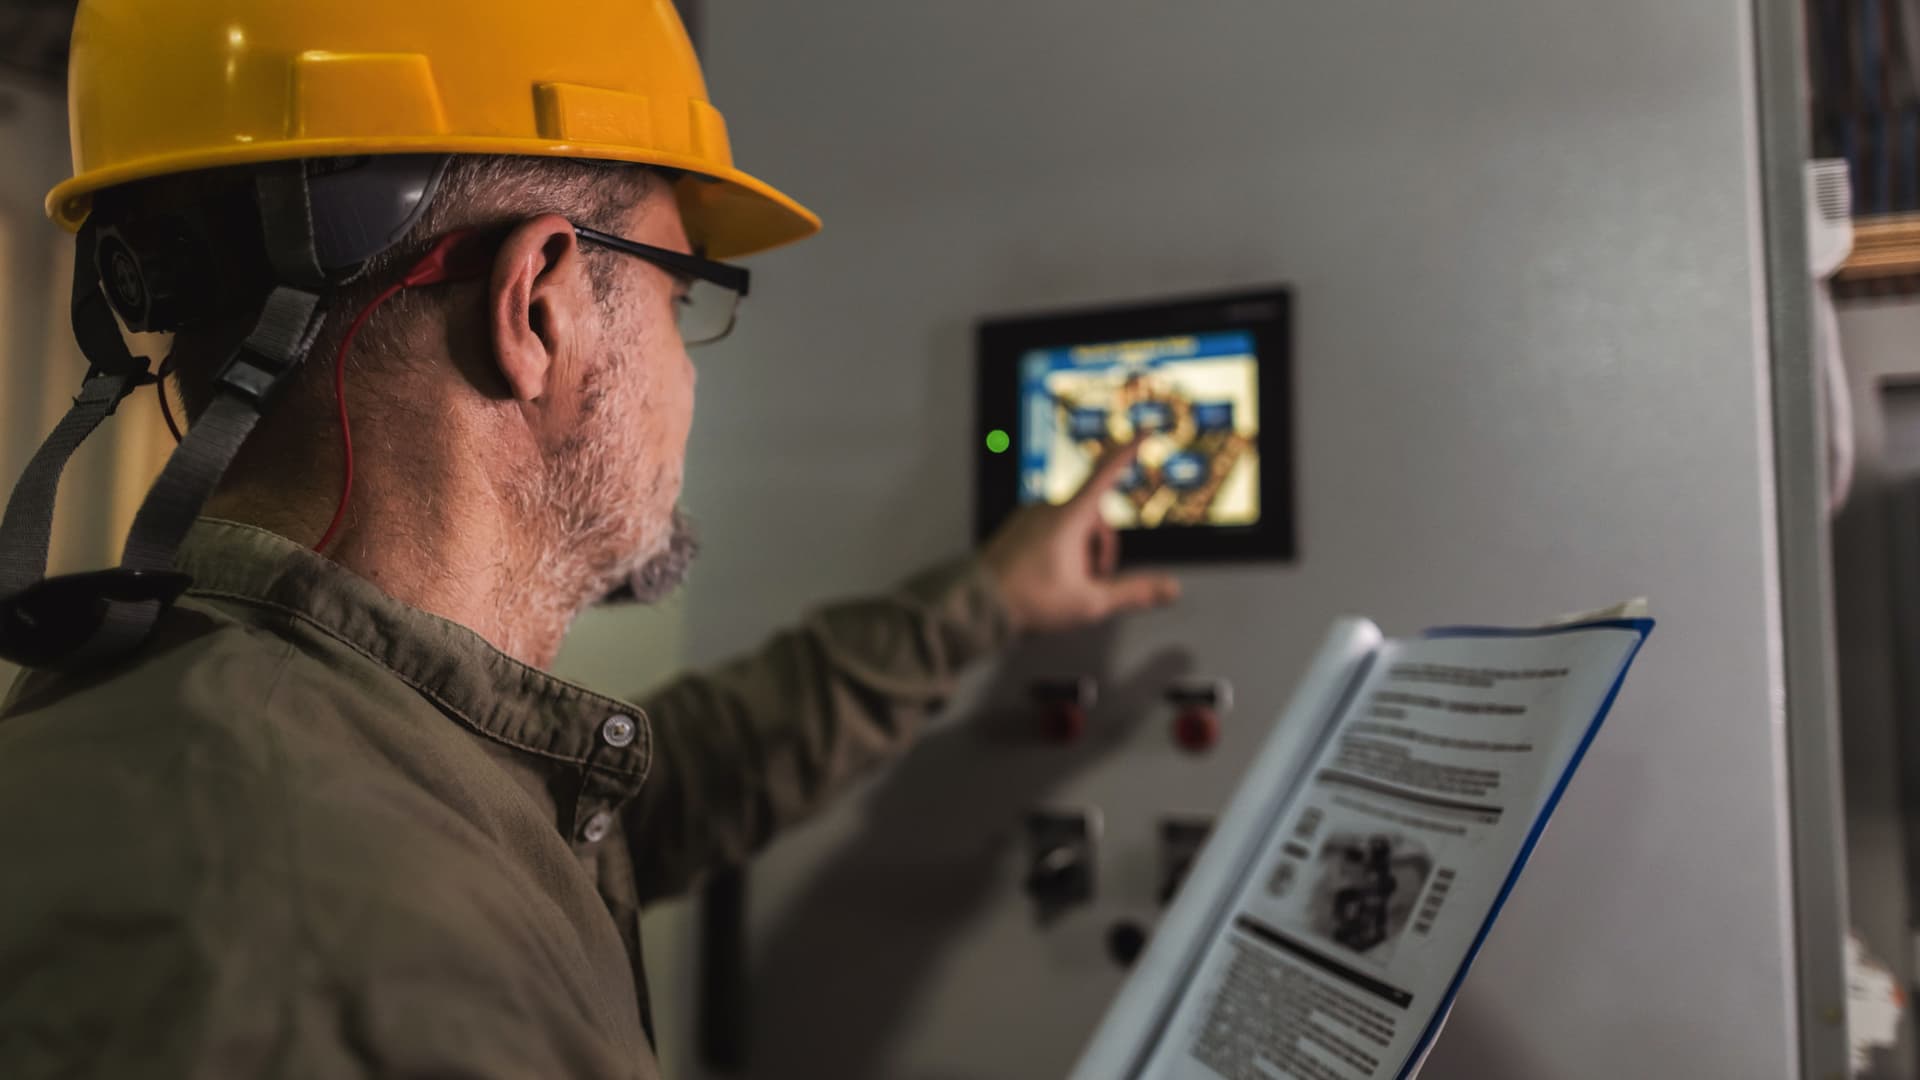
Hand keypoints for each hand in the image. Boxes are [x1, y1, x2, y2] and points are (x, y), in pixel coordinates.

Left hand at [981, 442, 1181, 633]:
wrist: (977, 604)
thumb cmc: (1029, 600)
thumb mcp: (1090, 601)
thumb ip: (1133, 592)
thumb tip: (1171, 588)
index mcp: (1069, 517)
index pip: (1106, 472)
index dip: (1128, 452)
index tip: (1144, 432)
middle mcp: (1048, 508)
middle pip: (1095, 515)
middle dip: (1102, 546)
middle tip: (1092, 579)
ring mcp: (1030, 515)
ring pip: (1074, 525)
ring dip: (1081, 550)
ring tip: (1067, 583)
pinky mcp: (1017, 526)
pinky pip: (1052, 529)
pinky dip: (1062, 549)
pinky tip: (1049, 576)